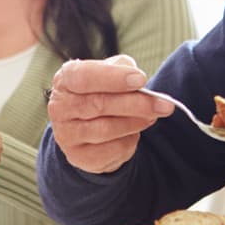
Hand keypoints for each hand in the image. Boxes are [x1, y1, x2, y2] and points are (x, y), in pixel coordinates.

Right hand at [46, 55, 171, 172]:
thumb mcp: (110, 73)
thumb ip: (121, 69)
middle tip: (164, 104)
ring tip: (153, 116)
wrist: (90, 128)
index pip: (84, 76)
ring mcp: (66, 134)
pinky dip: (129, 141)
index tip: (141, 80)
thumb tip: (136, 76)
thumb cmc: (102, 93)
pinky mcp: (78, 156)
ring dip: (136, 122)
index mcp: (65, 80)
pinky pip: (110, 150)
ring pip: (106, 129)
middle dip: (136, 104)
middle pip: (98, 105)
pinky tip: (135, 132)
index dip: (114, 78)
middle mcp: (60, 107)